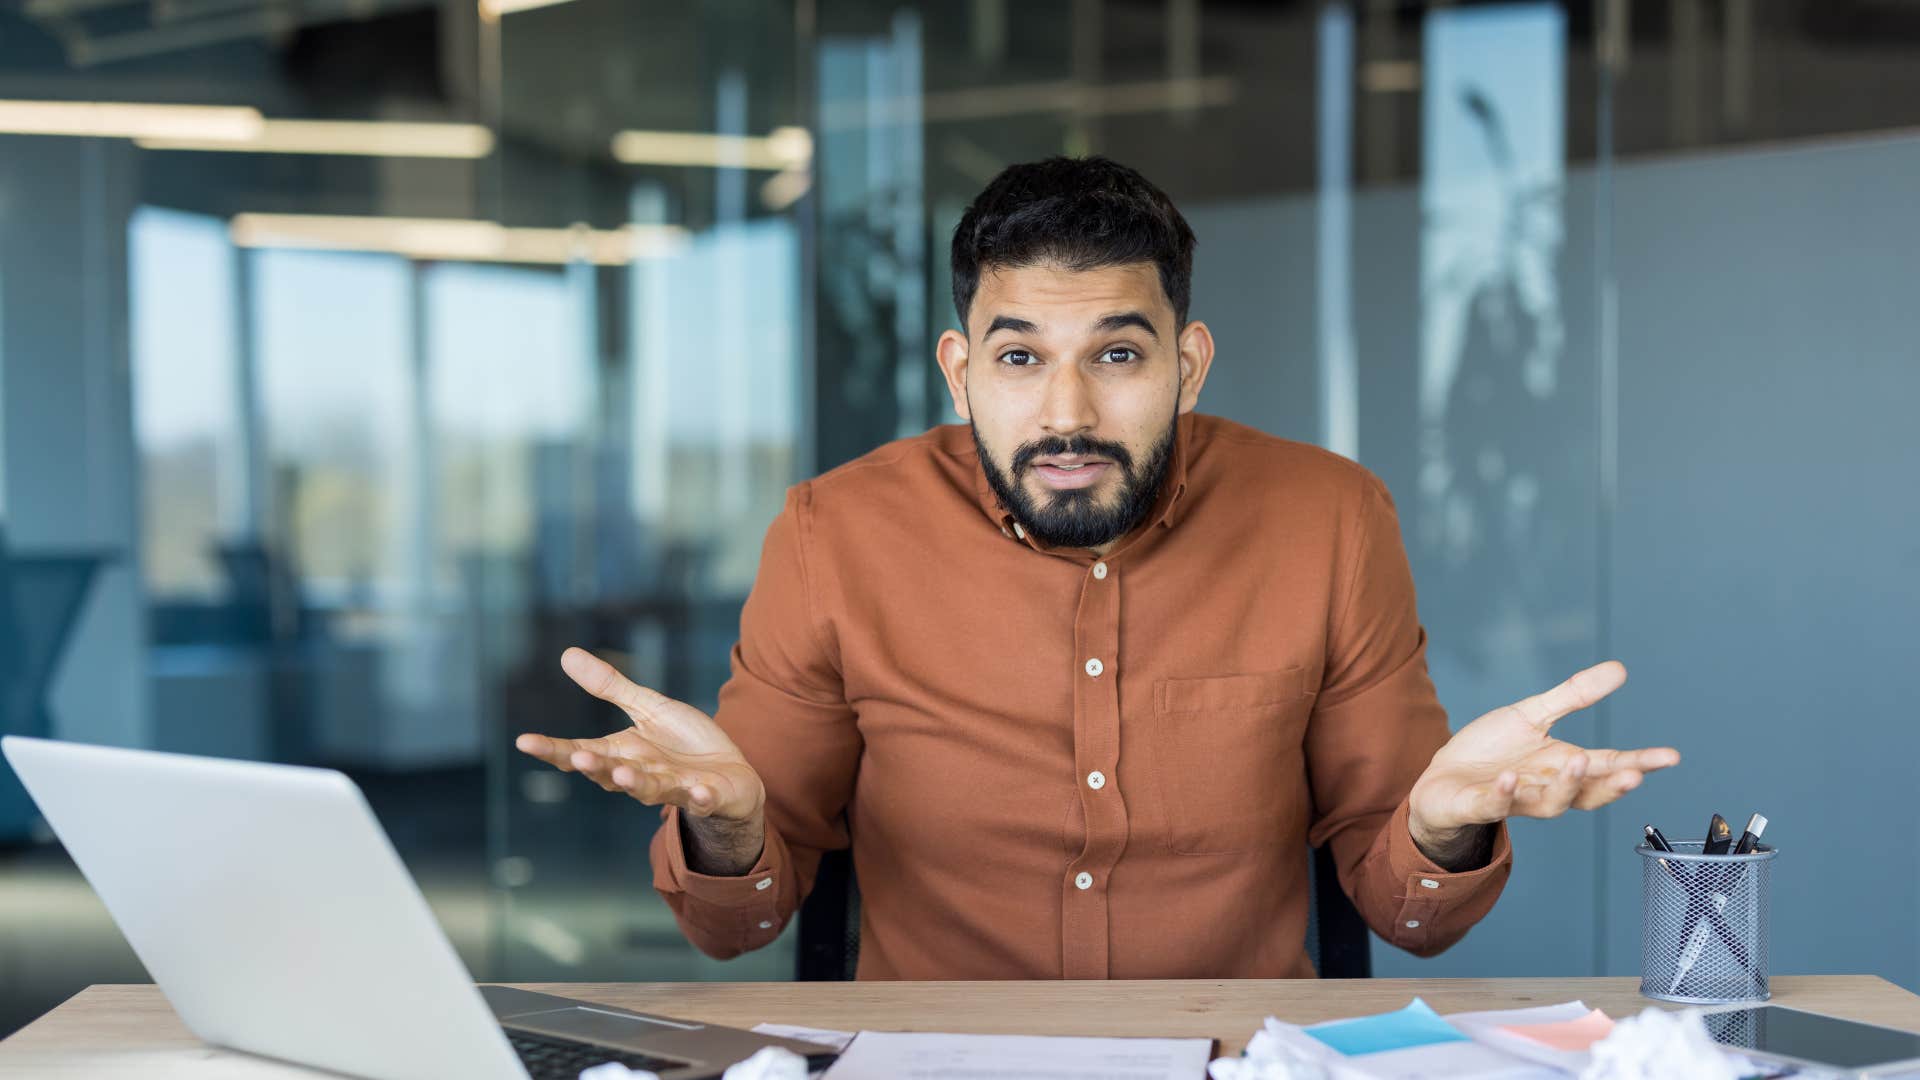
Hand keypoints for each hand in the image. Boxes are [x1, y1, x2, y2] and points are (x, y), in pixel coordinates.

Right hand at [515, 647, 765, 822]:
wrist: (730, 774)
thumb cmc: (684, 742)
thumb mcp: (647, 708)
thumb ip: (610, 686)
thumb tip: (566, 653)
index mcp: (622, 754)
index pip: (579, 752)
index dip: (553, 749)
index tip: (524, 741)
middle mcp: (641, 776)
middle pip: (610, 773)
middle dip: (594, 766)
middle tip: (576, 757)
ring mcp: (674, 789)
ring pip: (650, 789)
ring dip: (635, 784)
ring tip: (621, 774)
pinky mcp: (707, 797)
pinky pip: (702, 800)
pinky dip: (700, 798)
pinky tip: (699, 793)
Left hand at [1408, 661, 1679, 853]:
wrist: (1443, 780)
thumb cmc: (1492, 751)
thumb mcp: (1533, 716)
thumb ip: (1573, 696)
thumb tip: (1620, 669)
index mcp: (1562, 767)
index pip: (1608, 765)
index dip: (1639, 762)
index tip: (1671, 756)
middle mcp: (1545, 789)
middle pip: (1587, 793)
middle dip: (1610, 784)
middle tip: (1634, 773)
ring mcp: (1514, 801)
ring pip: (1548, 804)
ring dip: (1564, 786)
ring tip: (1577, 762)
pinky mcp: (1479, 806)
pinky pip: (1494, 805)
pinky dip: (1504, 794)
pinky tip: (1509, 778)